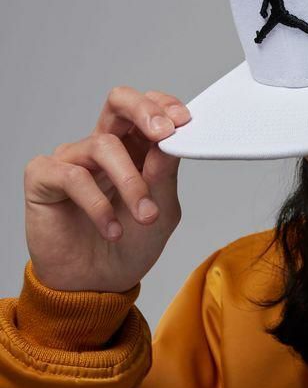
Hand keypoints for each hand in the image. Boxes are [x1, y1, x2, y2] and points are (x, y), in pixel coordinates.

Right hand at [23, 86, 190, 291]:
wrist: (98, 285)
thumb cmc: (130, 245)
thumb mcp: (162, 210)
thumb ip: (165, 174)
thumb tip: (170, 138)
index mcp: (136, 148)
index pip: (148, 108)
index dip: (164, 107)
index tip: (183, 122)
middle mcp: (104, 147)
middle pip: (118, 102)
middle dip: (144, 110)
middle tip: (162, 132)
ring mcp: (73, 160)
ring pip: (104, 145)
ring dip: (131, 182)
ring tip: (145, 217)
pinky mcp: (44, 178)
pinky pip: (73, 176)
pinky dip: (98, 205)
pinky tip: (111, 230)